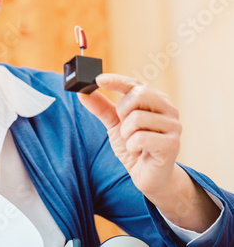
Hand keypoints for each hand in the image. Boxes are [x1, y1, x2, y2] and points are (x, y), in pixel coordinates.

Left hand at [77, 73, 181, 197]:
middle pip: (139, 94)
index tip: (98, 80)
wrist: (149, 177)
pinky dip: (132, 146)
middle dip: (123, 112)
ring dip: (126, 134)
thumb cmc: (135, 147)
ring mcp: (173, 126)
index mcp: (155, 100)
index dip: (116, 80)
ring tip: (134, 143)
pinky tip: (139, 152)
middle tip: (125, 127)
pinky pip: (140, 138)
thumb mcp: (114, 124)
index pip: (135, 83)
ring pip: (137, 118)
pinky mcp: (172, 144)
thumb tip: (82, 91)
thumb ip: (101, 107)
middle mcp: (168, 109)